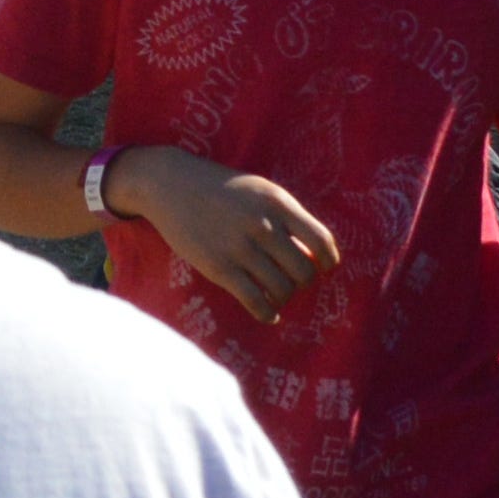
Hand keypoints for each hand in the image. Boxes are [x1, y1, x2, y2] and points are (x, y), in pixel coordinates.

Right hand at [125, 152, 345, 322]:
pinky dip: (267, 313)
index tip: (323, 267)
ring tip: (277, 294)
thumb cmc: (220, 188)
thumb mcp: (259, 190)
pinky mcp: (218, 267)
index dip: (328, 261)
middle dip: (304, 282)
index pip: (321, 240)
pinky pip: (255, 301)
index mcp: (277, 203)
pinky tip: (268, 313)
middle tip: (294, 281)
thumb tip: (314, 255)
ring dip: (284, 297)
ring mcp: (240, 247)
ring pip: (282, 289)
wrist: (170, 184)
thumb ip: (287, 216)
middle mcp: (263, 225)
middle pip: (305, 271)